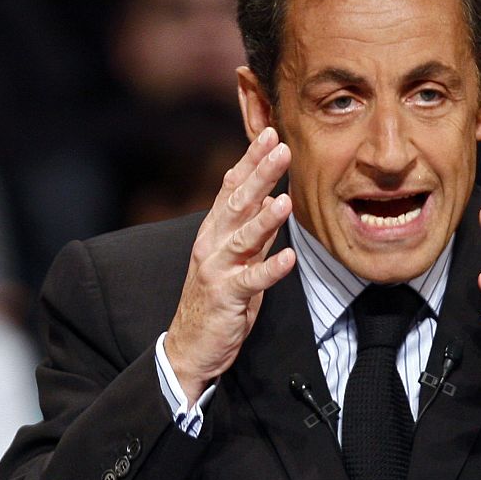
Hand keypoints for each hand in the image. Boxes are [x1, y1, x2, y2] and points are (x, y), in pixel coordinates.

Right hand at [163, 128, 295, 398]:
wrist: (191, 345)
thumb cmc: (217, 300)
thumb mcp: (237, 259)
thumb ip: (253, 230)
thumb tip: (273, 197)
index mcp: (214, 231)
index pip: (232, 188)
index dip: (250, 161)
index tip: (269, 134)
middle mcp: (211, 244)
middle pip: (237, 203)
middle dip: (259, 174)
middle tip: (281, 148)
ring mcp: (217, 269)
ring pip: (242, 237)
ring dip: (265, 218)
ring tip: (286, 199)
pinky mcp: (227, 296)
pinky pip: (252, 280)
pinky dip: (271, 268)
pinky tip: (289, 258)